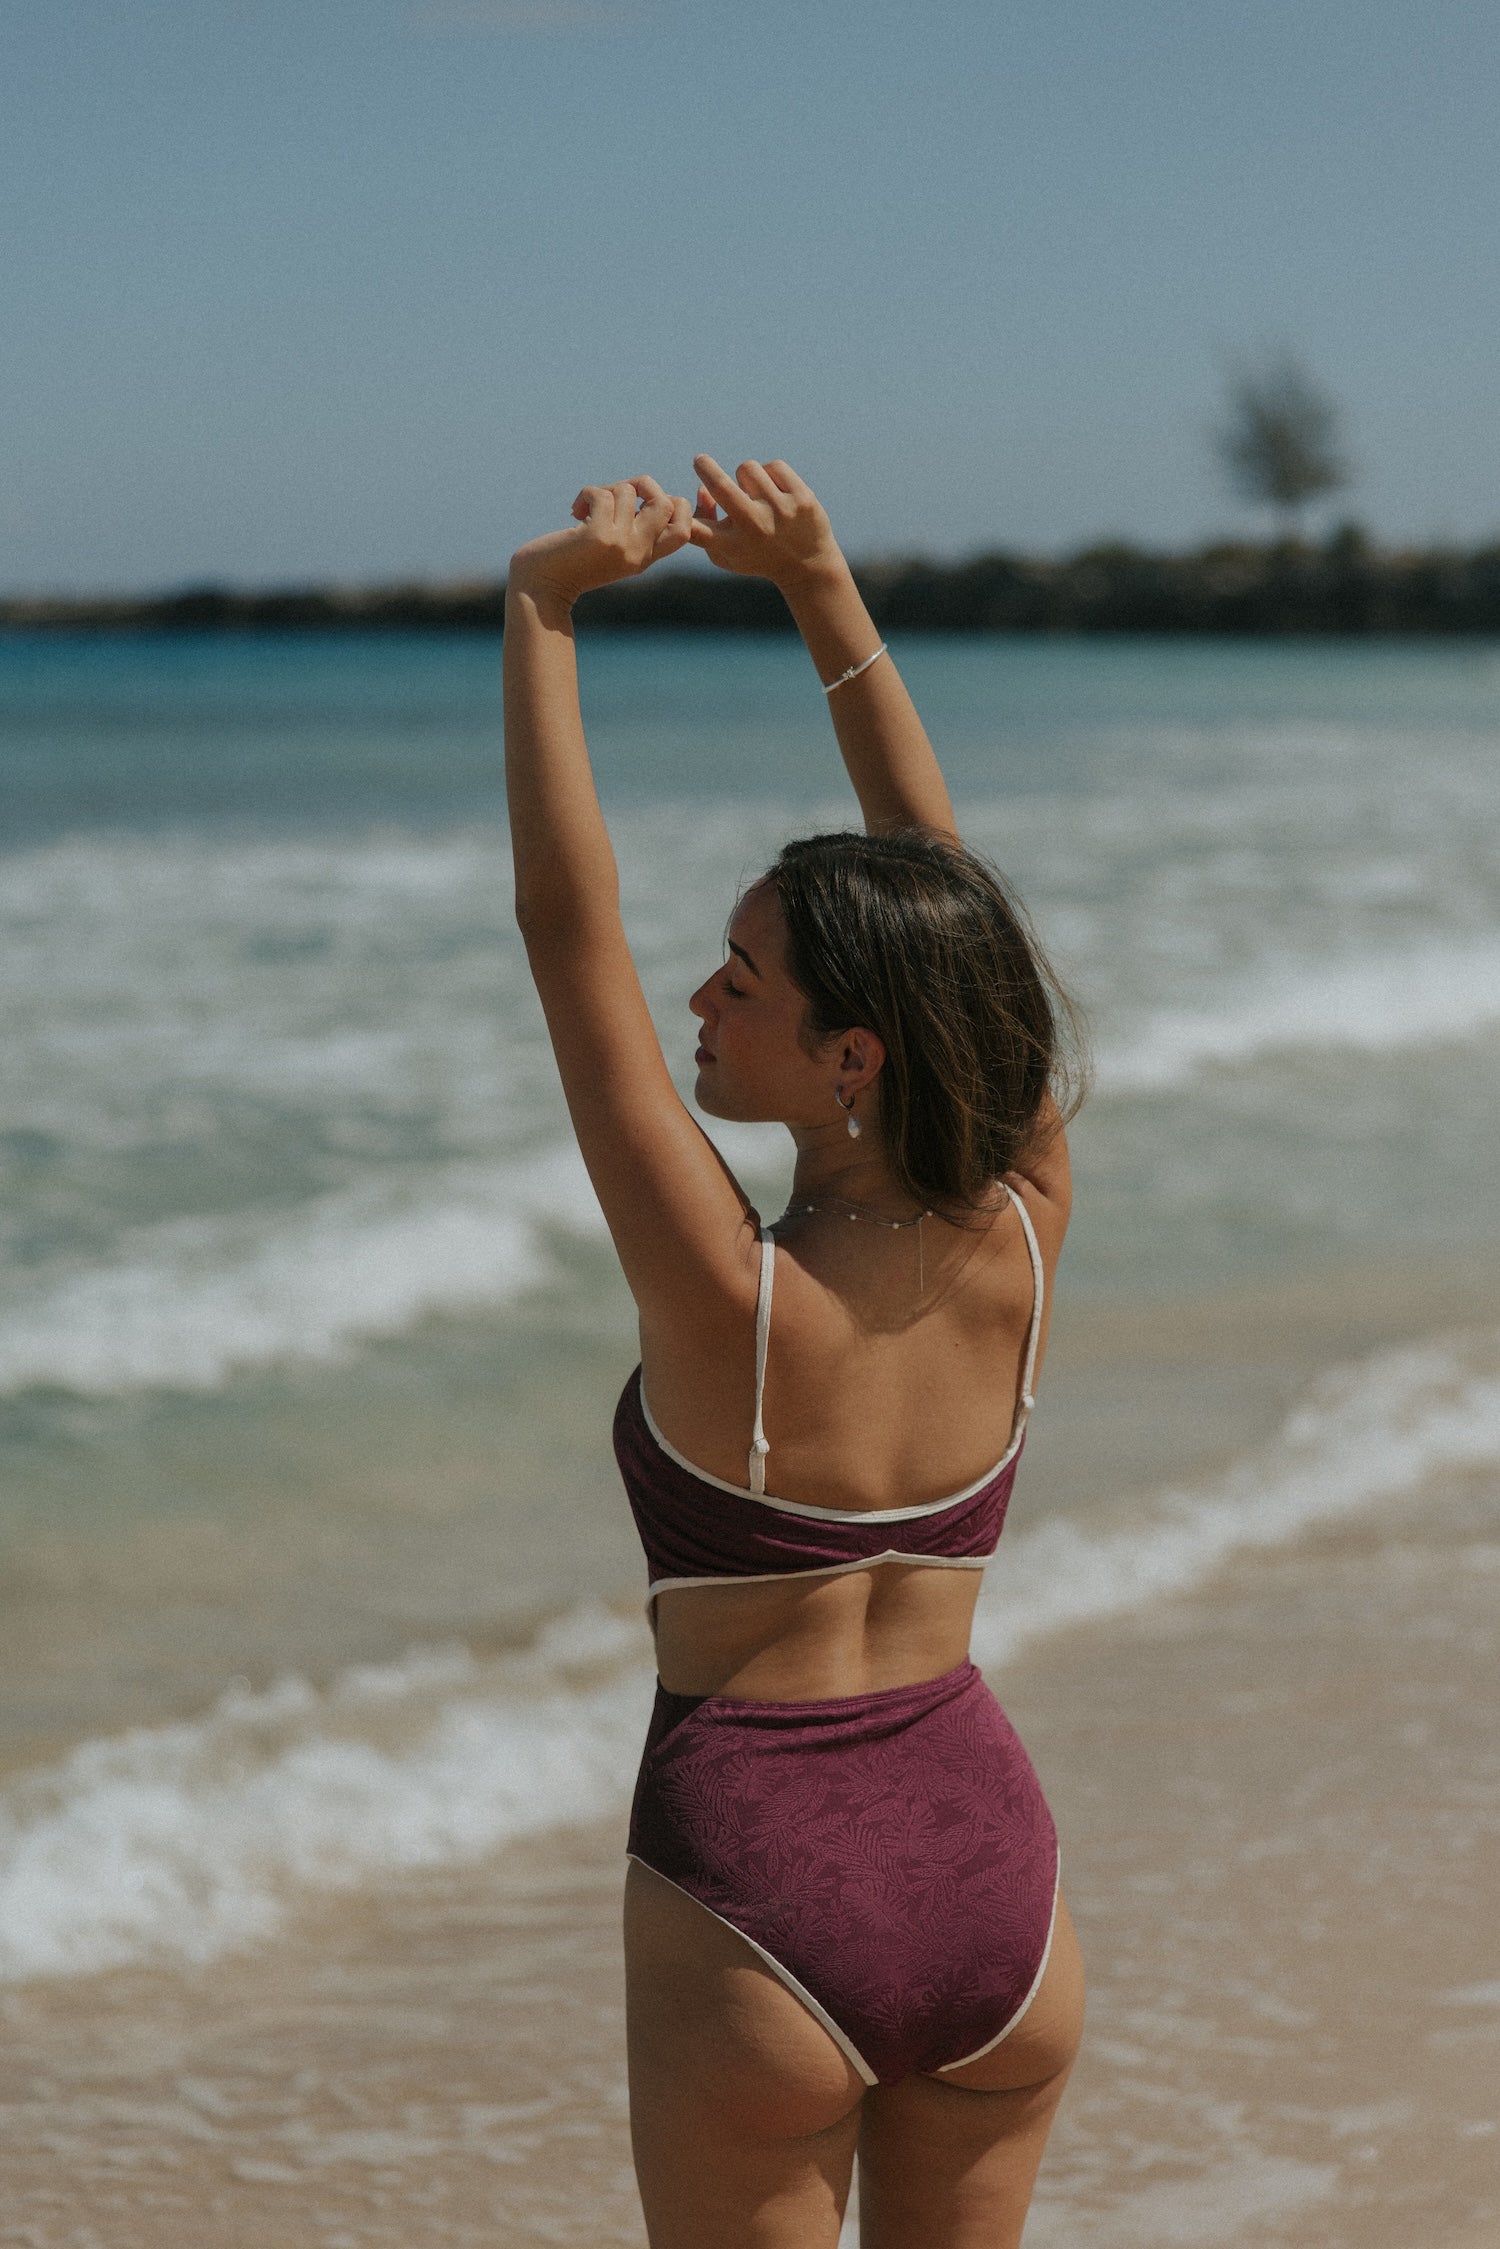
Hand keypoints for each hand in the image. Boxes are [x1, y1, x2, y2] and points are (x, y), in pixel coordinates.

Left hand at [508, 477, 691, 610]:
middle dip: (643, 485)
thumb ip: (629, 528)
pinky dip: (586, 494)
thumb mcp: (609, 550)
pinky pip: (602, 494)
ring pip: (628, 491)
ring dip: (604, 489)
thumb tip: (638, 487)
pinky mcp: (598, 536)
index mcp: (644, 558)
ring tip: (586, 508)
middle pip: (668, 503)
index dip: (675, 506)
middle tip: (617, 493)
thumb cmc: (571, 566)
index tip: (643, 503)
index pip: (684, 529)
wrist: (540, 590)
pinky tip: (575, 512)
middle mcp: (637, 552)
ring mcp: (619, 544)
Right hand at [689, 456, 843, 585]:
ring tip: (755, 493)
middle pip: (720, 486)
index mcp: (733, 545)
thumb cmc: (758, 557)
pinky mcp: (802, 498)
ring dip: (746, 477)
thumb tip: (702, 488)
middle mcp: (755, 527)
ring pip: (747, 469)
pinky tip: (775, 490)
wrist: (809, 567)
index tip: (676, 500)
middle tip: (699, 461)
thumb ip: (704, 528)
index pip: (695, 527)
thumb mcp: (726, 555)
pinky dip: (770, 475)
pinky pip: (774, 467)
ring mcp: (780, 510)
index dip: (680, 512)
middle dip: (705, 468)